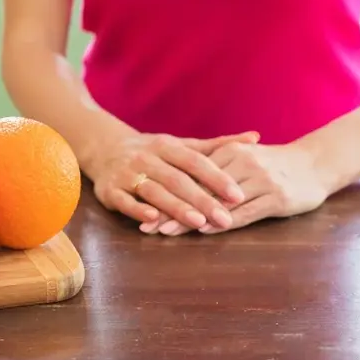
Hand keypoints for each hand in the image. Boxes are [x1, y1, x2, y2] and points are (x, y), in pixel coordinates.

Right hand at [87, 131, 258, 231]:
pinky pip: (124, 201)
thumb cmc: (153, 151)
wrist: (104, 148)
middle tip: (225, 218)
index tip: (238, 194)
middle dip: (202, 199)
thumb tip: (255, 137)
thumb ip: (217, 145)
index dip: (217, 178)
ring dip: (175, 207)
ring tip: (198, 222)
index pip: (196, 161)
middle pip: (178, 179)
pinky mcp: (110, 190)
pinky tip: (153, 219)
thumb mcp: (181, 145)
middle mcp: (147, 157)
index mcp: (167, 146)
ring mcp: (127, 173)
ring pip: (154, 191)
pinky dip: (138, 209)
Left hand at [144, 140, 328, 235]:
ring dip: (190, 219)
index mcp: (232, 152)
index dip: (168, 192)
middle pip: (200, 190)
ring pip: (218, 202)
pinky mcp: (276, 198)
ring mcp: (261, 181)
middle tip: (148, 226)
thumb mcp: (246, 156)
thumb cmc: (276, 163)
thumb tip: (182, 178)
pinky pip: (244, 212)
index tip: (144, 205)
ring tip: (166, 232)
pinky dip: (222, 222)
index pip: (193, 175)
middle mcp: (244, 163)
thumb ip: (218, 165)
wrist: (316, 163)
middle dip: (172, 208)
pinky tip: (204, 230)